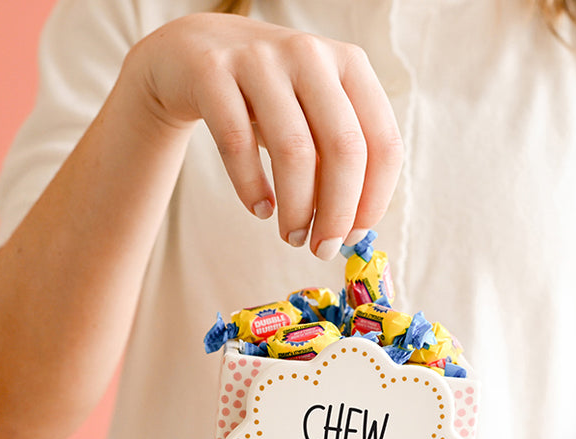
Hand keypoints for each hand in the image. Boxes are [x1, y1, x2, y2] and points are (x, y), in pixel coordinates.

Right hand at [126, 13, 403, 259]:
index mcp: (351, 64)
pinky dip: (251, 187)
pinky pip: (237, 143)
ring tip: (292, 237)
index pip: (383, 142)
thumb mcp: (312, 113)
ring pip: (293, 149)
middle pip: (343, 148)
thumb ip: (336, 159)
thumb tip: (352, 229)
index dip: (374, 199)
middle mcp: (311, 55)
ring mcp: (260, 59)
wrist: (192, 51)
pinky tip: (260, 209)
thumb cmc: (268, 97)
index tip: (355, 237)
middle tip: (323, 249)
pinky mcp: (213, 72)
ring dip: (296, 208)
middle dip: (337, 212)